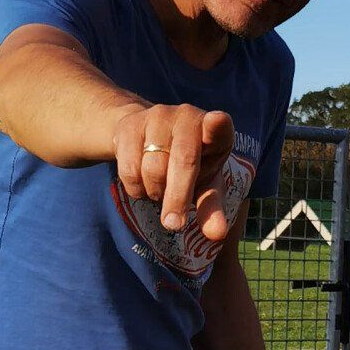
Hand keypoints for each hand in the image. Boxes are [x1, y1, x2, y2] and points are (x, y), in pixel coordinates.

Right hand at [114, 100, 237, 240]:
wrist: (149, 138)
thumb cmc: (189, 167)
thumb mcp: (204, 186)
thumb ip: (211, 209)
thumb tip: (217, 234)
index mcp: (215, 130)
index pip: (219, 125)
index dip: (217, 125)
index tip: (216, 121)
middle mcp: (188, 116)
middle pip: (183, 160)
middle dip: (178, 198)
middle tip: (174, 225)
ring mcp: (157, 115)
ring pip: (153, 168)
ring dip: (156, 192)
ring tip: (160, 191)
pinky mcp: (130, 123)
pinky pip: (129, 168)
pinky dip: (136, 187)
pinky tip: (142, 184)